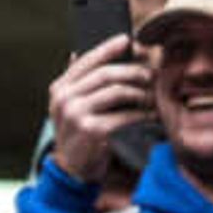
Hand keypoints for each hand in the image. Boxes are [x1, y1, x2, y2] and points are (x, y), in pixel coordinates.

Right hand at [45, 35, 157, 188]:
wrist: (72, 171)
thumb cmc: (78, 135)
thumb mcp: (69, 107)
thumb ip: (76, 83)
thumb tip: (78, 51)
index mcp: (60, 88)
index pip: (86, 60)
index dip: (109, 48)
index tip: (129, 41)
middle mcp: (65, 99)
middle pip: (106, 74)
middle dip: (133, 71)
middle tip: (150, 74)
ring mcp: (77, 115)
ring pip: (117, 91)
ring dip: (140, 92)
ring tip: (152, 96)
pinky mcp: (92, 131)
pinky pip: (124, 115)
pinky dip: (141, 114)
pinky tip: (150, 115)